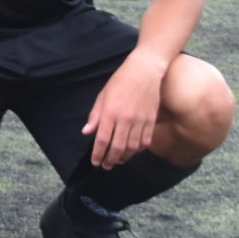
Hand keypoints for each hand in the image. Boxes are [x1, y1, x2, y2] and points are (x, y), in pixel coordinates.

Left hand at [83, 52, 166, 167]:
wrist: (144, 71)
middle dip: (110, 159)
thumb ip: (95, 116)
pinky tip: (133, 151)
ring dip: (125, 157)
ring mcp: (140, 121)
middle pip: (118, 147)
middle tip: (106, 166)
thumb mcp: (102, 96)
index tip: (95, 162)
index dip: (98, 153)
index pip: (102, 139)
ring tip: (118, 161)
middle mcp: (125, 119)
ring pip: (132, 147)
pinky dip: (139, 149)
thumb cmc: (120, 82)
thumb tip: (87, 132)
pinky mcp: (151, 120)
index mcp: (110, 112)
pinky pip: (146, 141)